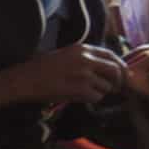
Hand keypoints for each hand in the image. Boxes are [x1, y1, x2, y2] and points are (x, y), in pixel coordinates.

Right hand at [0, 43, 126, 108]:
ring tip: (85, 92)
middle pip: (115, 70)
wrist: (24, 79)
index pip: (111, 54)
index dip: (120, 65)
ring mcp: (84, 74)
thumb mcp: (64, 55)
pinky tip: (78, 97)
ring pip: (106, 86)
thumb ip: (84, 58)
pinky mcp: (81, 89)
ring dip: (100, 92)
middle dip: (118, 82)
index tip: (123, 73)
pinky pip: (96, 97)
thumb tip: (105, 68)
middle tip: (115, 89)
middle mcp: (86, 59)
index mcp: (81, 48)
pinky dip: (91, 99)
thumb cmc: (40, 68)